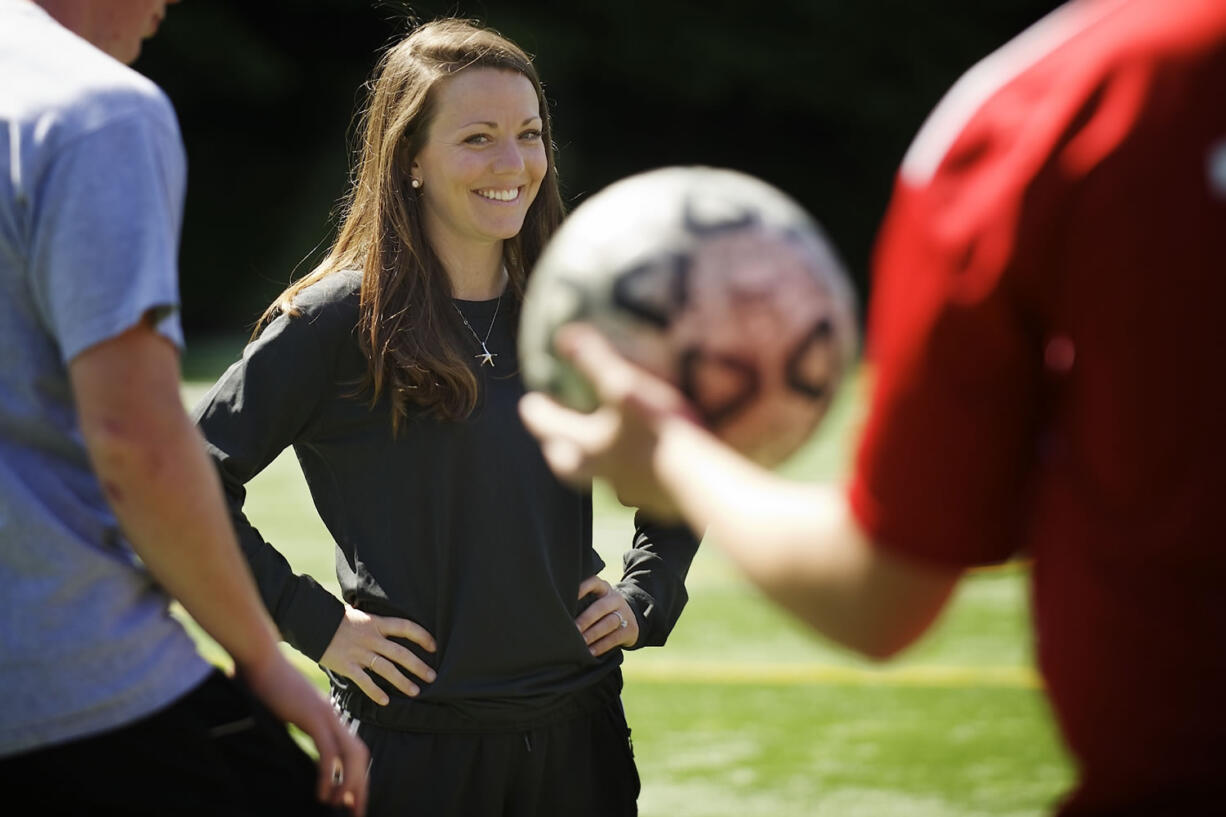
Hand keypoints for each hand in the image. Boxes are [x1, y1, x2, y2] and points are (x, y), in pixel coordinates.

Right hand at [238, 650, 369, 815]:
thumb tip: (283, 738)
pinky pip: (328, 752)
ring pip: (351, 755)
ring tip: (341, 806)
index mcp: (328, 716)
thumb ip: (292, 723)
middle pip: (360, 755)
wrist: (259, 658)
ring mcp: (325, 715)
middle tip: (357, 812)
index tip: (353, 800)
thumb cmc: (265, 683)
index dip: (356, 776)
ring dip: (349, 784)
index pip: (352, 749)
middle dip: (361, 786)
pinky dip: (329, 775)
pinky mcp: (312, 716)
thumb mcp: (285, 709)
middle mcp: (332, 716)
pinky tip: (323, 794)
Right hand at [320, 605, 437, 705]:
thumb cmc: (336, 617)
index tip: (434, 646)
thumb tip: (387, 624)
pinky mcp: (346, 665)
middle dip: (418, 666)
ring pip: (386, 669)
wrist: (312, 621)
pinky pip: (364, 681)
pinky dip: (375, 691)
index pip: (405, 627)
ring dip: (403, 681)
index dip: (422, 636)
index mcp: (376, 623)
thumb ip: (374, 622)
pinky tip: (386, 701)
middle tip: (432, 676)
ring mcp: (359, 653)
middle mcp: (371, 638)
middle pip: (401, 653)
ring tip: (416, 691)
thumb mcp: (360, 614)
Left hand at [519, 324, 695, 520]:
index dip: (536, 410)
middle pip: (564, 460)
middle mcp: (596, 471)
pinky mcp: (652, 499)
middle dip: (558, 445)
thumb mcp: (623, 387)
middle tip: (557, 434)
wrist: (698, 480)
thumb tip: (564, 335)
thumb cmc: (657, 429)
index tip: (530, 400)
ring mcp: (624, 489)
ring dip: (596, 459)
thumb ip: (594, 361)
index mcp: (583, 444)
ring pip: (597, 475)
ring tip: (606, 444)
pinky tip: (647, 461)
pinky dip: (633, 471)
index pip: (545, 426)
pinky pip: (633, 484)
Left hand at [575, 575, 639, 655]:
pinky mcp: (630, 629)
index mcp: (604, 588)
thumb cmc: (602, 610)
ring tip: (581, 642)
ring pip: (609, 622)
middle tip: (574, 629)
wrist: (631, 618)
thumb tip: (561, 614)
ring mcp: (624, 613)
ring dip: (593, 633)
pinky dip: (601, 646)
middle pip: (601, 607)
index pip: (594, 582)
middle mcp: (615, 598)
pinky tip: (590, 652)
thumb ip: (583, 602)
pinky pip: (615, 638)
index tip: (571, 596)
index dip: (583, 588)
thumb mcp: (596, 600)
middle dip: (586, 619)